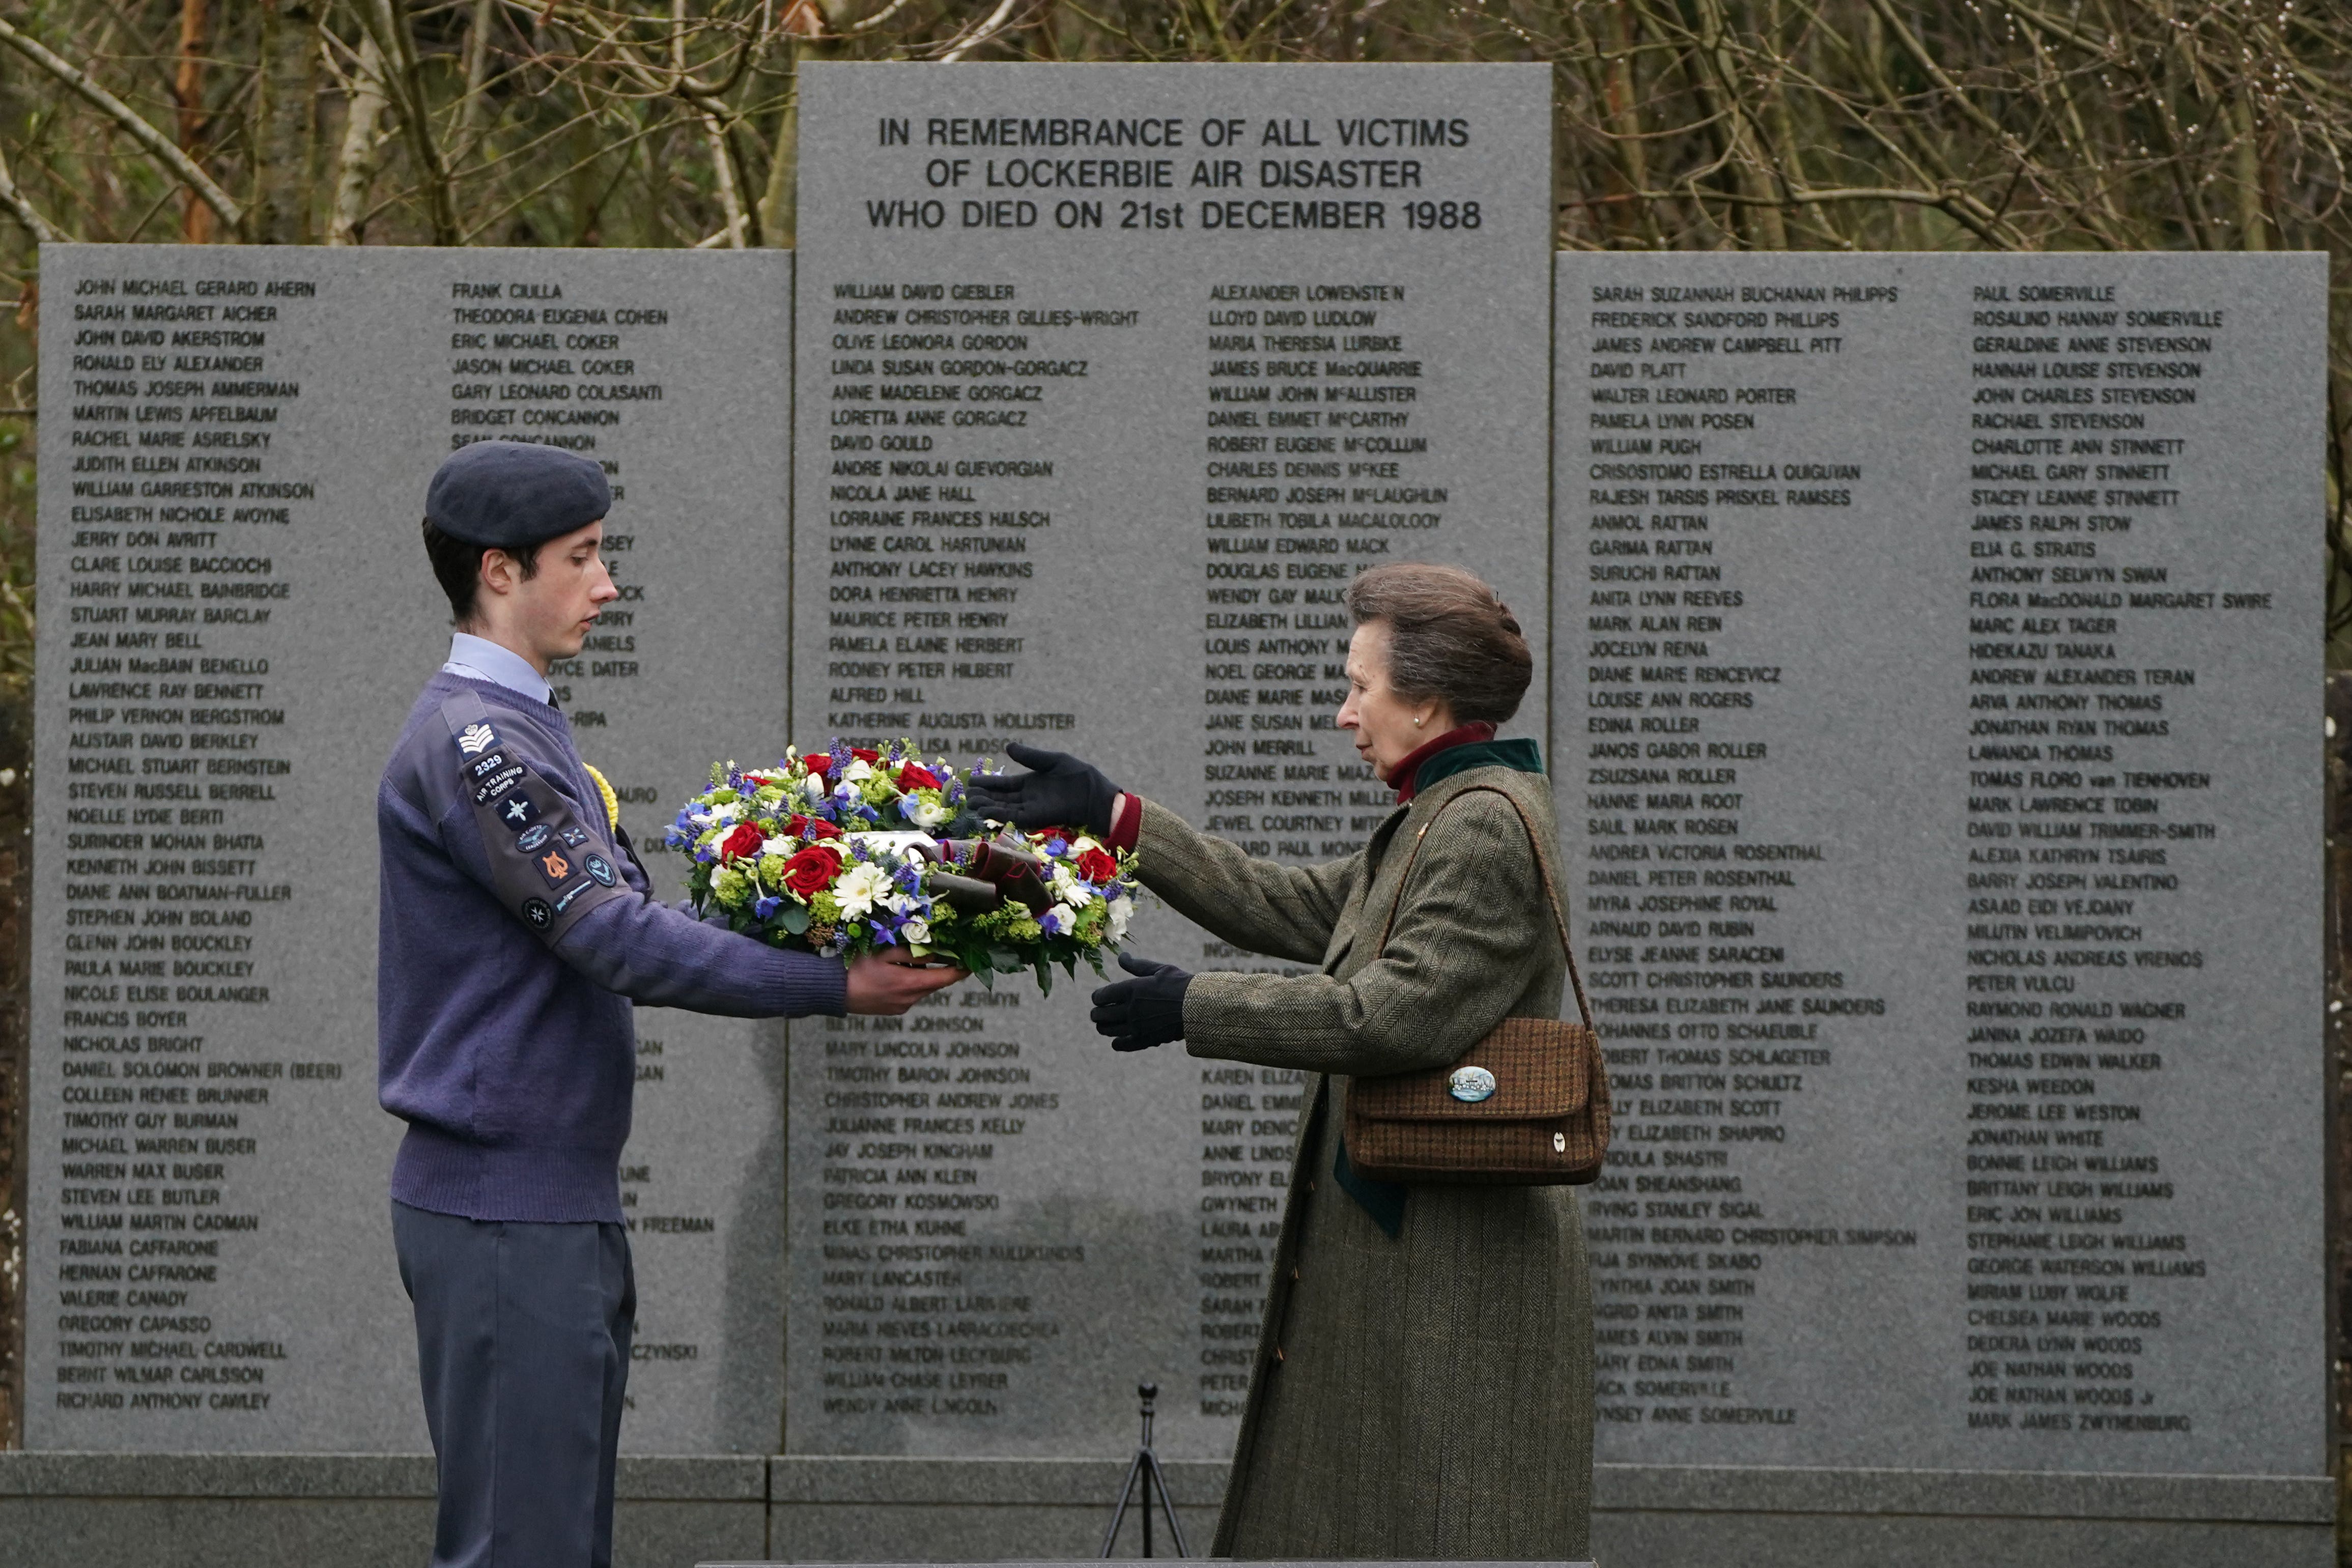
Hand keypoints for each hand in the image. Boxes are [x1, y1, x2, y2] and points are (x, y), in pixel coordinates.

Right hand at [846, 948, 966, 1014]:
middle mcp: (910, 1000)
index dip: (961, 970)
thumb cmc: (858, 967)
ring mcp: (902, 1007)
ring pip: (922, 989)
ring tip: (904, 961)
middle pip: (934, 983)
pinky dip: (909, 984)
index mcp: (910, 984)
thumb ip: (914, 952)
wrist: (833, 991)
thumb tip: (938, 952)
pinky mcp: (894, 1010)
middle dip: (939, 969)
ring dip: (921, 976)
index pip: (946, 978)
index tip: (971, 962)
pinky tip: (893, 974)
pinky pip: (910, 995)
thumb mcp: (886, 953)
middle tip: (939, 952)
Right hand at [963, 743, 1119, 834]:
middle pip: (1000, 798)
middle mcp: (1028, 797)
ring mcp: (1031, 808)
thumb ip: (1030, 756)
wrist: (1095, 795)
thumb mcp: (1052, 761)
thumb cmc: (1079, 776)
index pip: (1004, 784)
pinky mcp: (1036, 818)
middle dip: (983, 796)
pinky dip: (1000, 814)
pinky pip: (1014, 817)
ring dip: (987, 806)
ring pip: (1004, 808)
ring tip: (970, 803)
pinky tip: (986, 811)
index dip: (988, 783)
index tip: (972, 782)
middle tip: (965, 794)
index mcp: (1031, 783)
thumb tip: (1008, 746)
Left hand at [1089, 953, 1190, 1051]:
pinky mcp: (1145, 1040)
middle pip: (1100, 1015)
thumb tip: (1121, 956)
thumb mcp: (1159, 969)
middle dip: (1096, 1013)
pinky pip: (1123, 1045)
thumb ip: (1136, 965)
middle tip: (1099, 1011)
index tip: (1099, 997)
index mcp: (1131, 989)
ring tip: (1105, 1024)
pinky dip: (1117, 1043)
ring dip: (1103, 1027)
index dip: (1097, 997)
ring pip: (1107, 1030)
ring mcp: (1136, 1026)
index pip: (1100, 997)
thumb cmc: (1180, 984)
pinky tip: (1117, 1040)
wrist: (1199, 1007)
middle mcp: (1130, 1009)